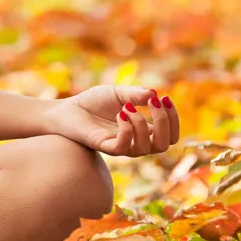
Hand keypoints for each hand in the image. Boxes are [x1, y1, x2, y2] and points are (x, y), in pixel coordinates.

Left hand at [45, 85, 180, 156]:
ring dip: (142, 123)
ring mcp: (121, 146)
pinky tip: (120, 113)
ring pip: (147, 147)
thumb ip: (135, 94)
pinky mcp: (106, 147)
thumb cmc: (93, 102)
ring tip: (127, 107)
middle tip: (154, 103)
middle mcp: (135, 142)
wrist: (67, 109)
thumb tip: (155, 94)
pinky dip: (127, 129)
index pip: (170, 135)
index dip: (174, 119)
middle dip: (165, 122)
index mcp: (143, 130)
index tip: (165, 98)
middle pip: (165, 145)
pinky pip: (124, 147)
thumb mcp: (118, 93)